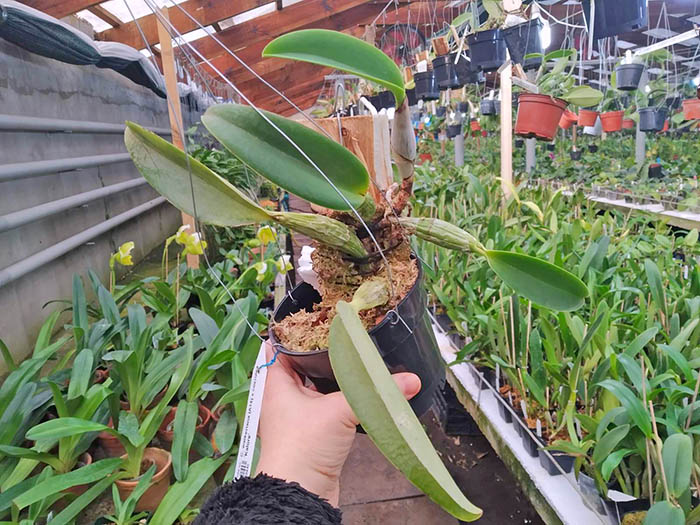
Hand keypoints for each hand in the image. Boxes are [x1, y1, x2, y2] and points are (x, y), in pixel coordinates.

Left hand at [255, 342, 420, 505]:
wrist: (300, 493)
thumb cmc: (302, 448)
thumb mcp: (339, 411)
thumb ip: (374, 392)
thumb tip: (409, 380)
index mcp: (276, 384)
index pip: (279, 347)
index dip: (295, 332)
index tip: (314, 320)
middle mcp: (282, 398)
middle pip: (300, 366)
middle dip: (319, 353)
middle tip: (342, 337)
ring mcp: (296, 417)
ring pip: (313, 388)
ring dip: (331, 378)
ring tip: (352, 359)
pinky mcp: (310, 433)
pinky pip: (324, 408)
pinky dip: (337, 399)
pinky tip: (355, 393)